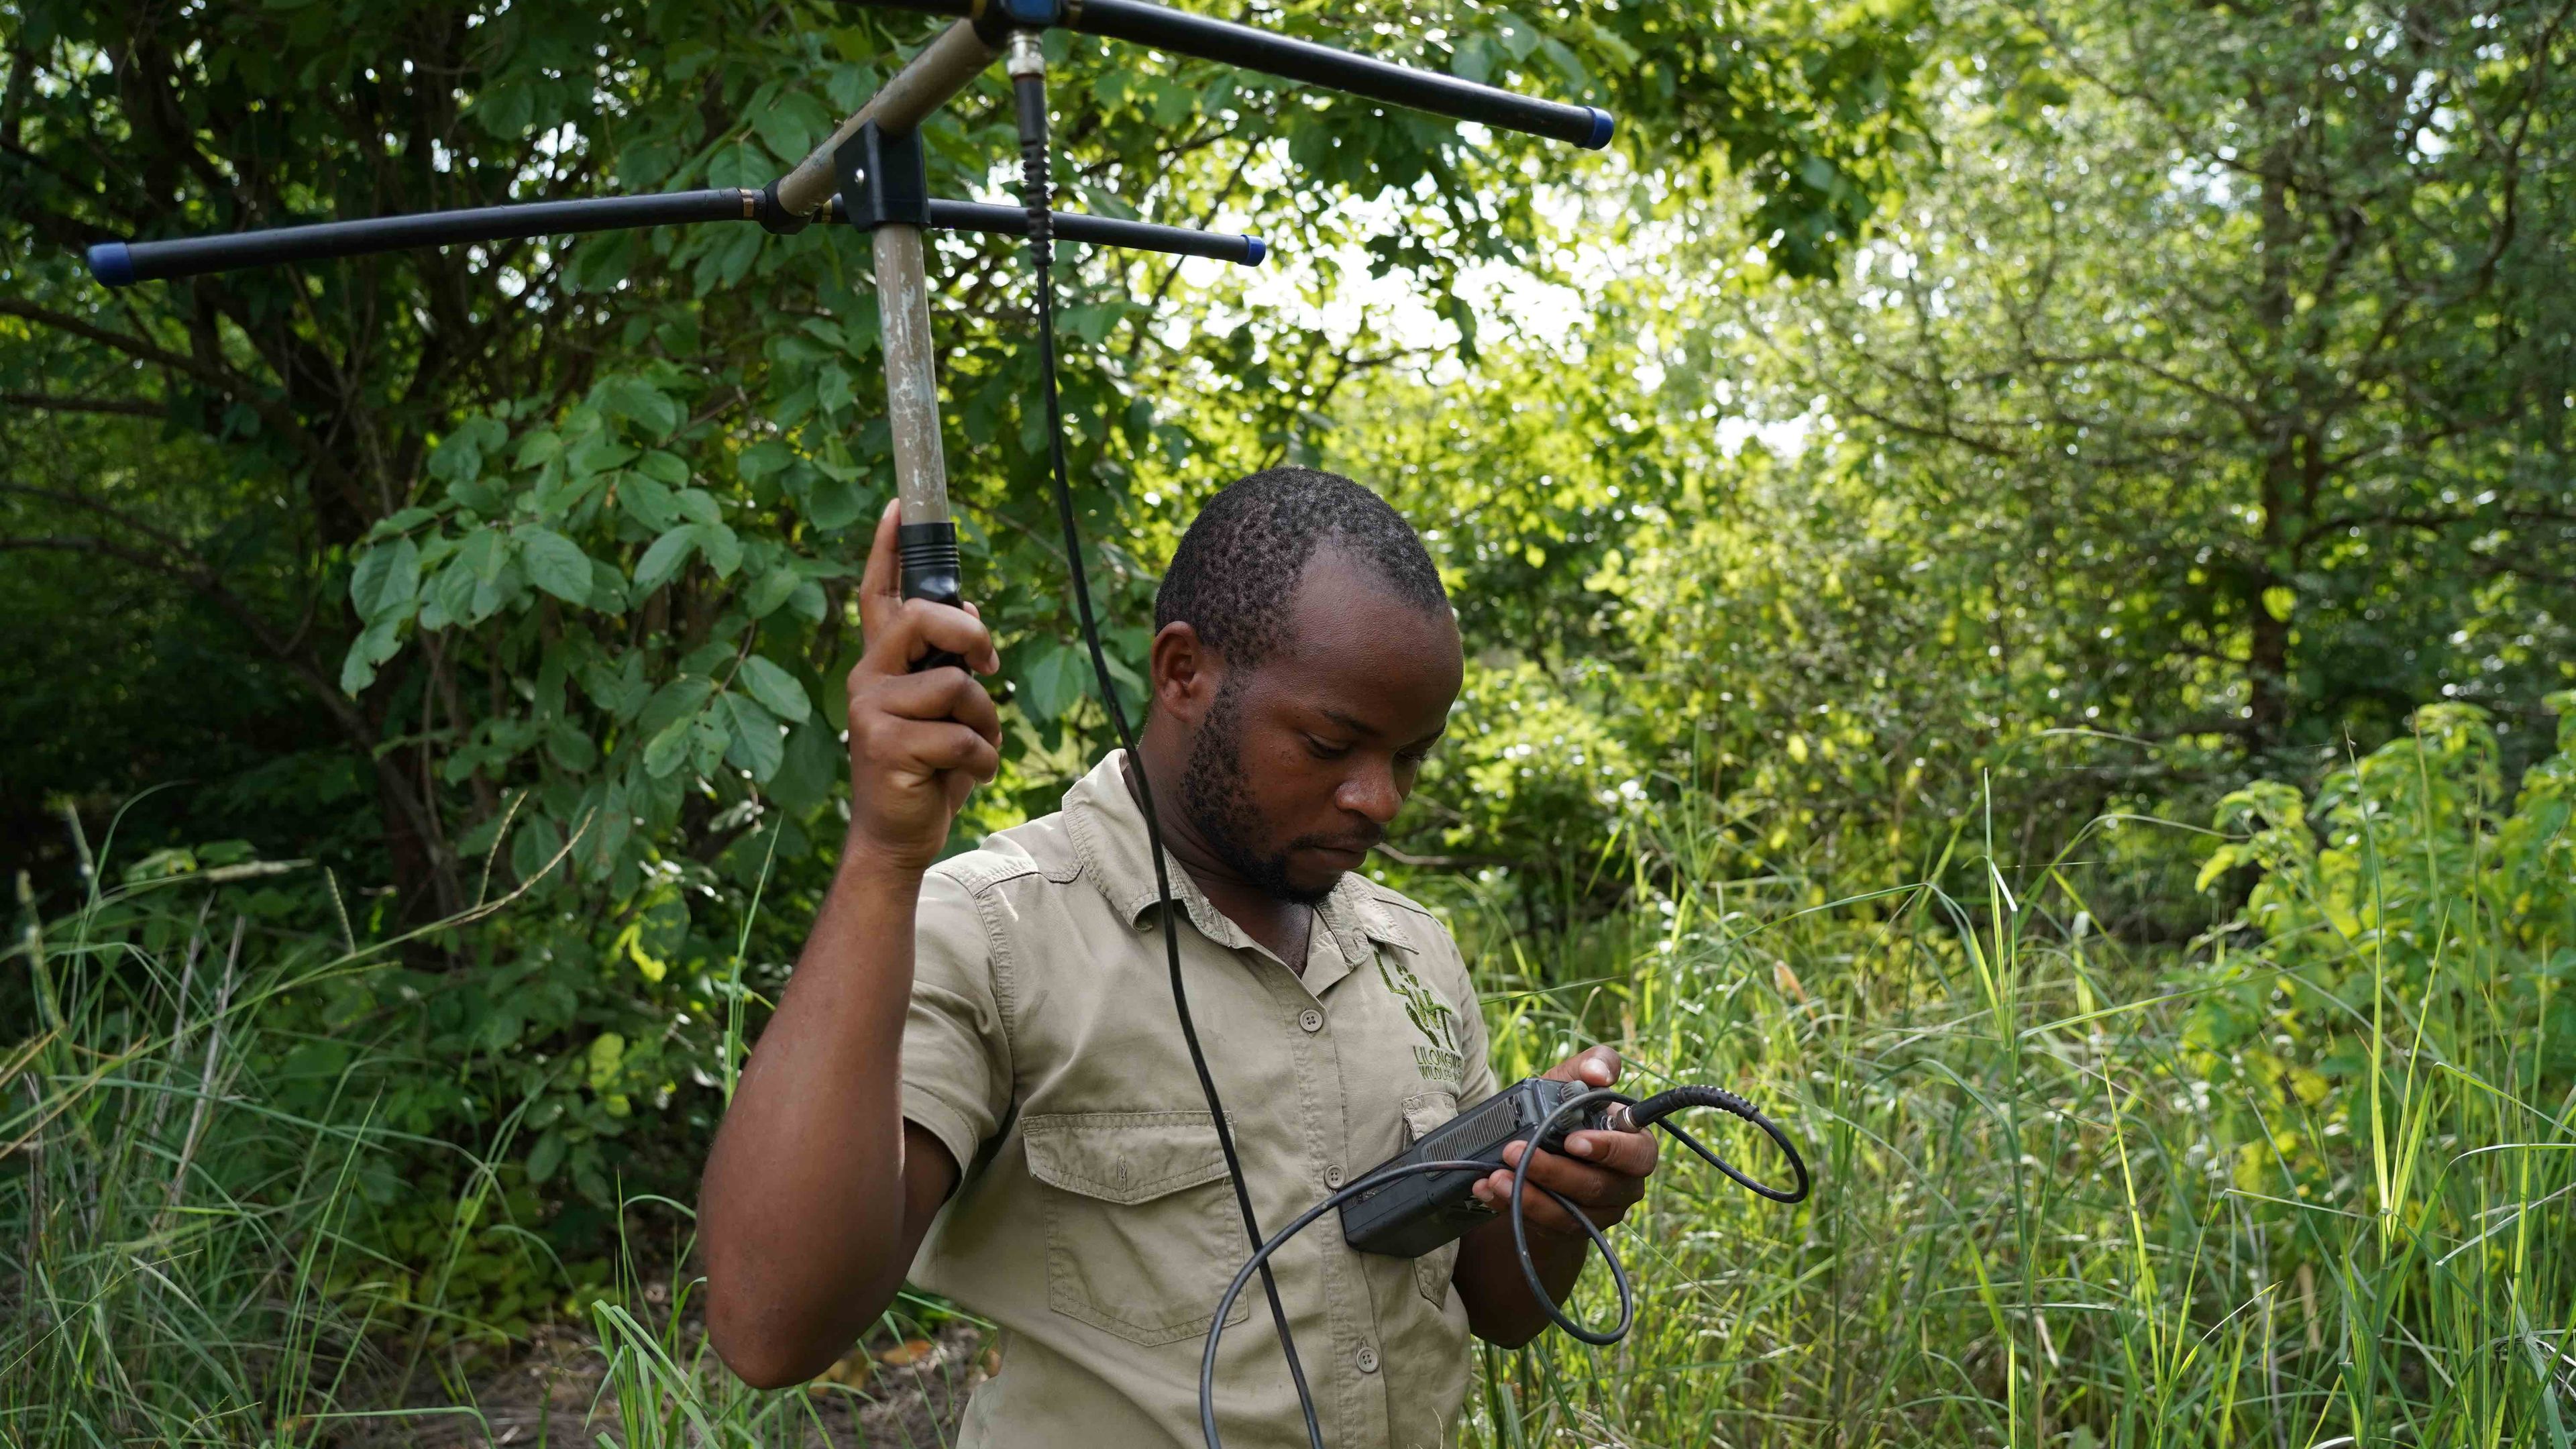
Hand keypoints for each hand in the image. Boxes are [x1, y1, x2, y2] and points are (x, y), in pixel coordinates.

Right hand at [842, 500, 1003, 872]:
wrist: (896, 836)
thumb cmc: (925, 769)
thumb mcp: (941, 711)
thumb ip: (947, 663)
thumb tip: (970, 608)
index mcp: (881, 664)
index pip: (880, 594)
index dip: (889, 550)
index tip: (900, 507)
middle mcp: (867, 677)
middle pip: (922, 618)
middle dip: (970, 634)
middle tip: (989, 662)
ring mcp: (871, 711)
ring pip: (957, 684)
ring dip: (986, 721)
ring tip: (974, 748)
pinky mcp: (885, 746)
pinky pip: (961, 735)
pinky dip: (982, 760)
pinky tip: (967, 776)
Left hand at [1469, 1046, 1658, 1239]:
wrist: (1545, 1150)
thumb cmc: (1566, 1111)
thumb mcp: (1574, 1082)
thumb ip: (1593, 1065)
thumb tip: (1600, 1073)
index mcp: (1635, 1148)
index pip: (1639, 1154)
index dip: (1610, 1150)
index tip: (1572, 1141)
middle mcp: (1623, 1185)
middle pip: (1596, 1187)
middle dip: (1553, 1171)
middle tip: (1516, 1151)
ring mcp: (1598, 1213)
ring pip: (1569, 1213)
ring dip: (1528, 1194)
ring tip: (1496, 1175)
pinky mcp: (1568, 1229)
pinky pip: (1542, 1225)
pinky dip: (1510, 1205)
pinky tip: (1488, 1189)